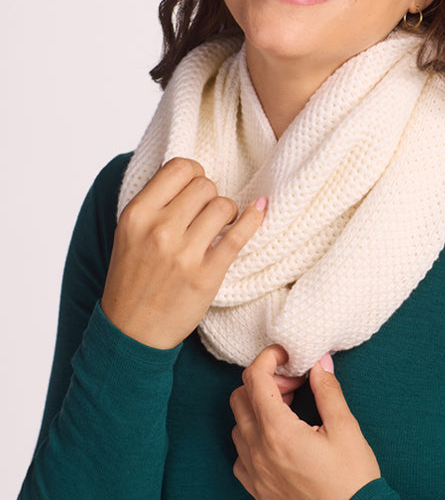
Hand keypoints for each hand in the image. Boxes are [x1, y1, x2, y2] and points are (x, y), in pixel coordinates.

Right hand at [101, 157, 264, 348]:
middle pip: (204, 185)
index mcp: (137, 214)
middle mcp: (159, 230)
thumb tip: (192, 174)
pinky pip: (239, 235)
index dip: (194, 173)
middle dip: (209, 195)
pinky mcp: (207, 275)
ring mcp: (184, 254)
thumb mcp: (129, 234)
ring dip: (227, 212)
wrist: (132, 332)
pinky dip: (254, 218)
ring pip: (223, 205)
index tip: (195, 188)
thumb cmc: (133, 280)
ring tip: (220, 226)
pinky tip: (260, 209)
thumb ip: (155, 204)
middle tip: (205, 214)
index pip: (179, 168)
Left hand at [231, 345, 380, 499]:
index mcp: (278, 431)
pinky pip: (239, 454)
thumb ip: (328, 391)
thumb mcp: (346, 428)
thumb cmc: (353, 478)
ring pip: (238, 425)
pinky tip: (278, 440)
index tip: (286, 357)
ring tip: (290, 412)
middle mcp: (258, 451)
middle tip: (295, 386)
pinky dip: (252, 438)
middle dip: (264, 383)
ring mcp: (254, 473)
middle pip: (240, 398)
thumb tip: (319, 364)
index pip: (255, 380)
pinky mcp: (257, 490)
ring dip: (257, 410)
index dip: (268, 359)